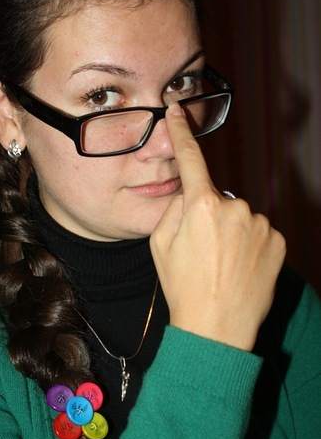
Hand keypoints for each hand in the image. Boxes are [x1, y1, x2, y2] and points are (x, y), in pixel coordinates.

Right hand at [150, 102, 285, 350]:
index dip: (183, 133)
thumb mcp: (159, 245)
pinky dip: (251, 243)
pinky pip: (260, 230)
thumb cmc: (183, 287)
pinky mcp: (278, 240)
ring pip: (240, 215)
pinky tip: (242, 266)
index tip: (177, 110)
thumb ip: (173, 208)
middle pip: (218, 197)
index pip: (191, 159)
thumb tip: (188, 192)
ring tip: (223, 263)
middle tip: (202, 250)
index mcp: (200, 206)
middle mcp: (235, 207)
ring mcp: (261, 224)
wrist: (216, 327)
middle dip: (209, 214)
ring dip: (232, 230)